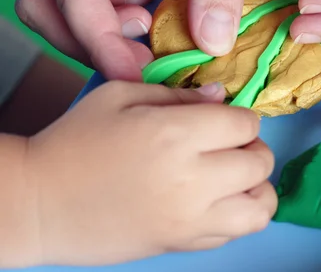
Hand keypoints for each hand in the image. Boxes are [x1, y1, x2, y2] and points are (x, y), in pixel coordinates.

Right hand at [16, 0, 281, 80]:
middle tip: (143, 63)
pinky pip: (105, 0)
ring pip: (68, 3)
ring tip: (154, 39)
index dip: (96, 39)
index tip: (138, 73)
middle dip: (85, 42)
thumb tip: (210, 41)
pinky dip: (122, 26)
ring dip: (101, 36)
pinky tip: (159, 22)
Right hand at [25, 81, 274, 265]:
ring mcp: (190, 219)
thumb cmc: (75, 141)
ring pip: (261, 208)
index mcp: (176, 135)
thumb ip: (179, 95)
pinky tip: (215, 199)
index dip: (242, 117)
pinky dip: (238, 214)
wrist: (39, 203)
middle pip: (260, 163)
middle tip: (231, 144)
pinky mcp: (182, 245)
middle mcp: (192, 180)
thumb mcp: (122, 96)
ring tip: (234, 176)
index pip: (246, 124)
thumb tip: (221, 95)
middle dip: (253, 147)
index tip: (226, 119)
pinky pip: (235, 233)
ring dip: (256, 187)